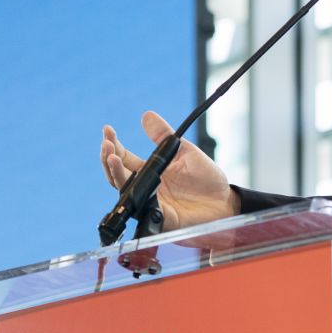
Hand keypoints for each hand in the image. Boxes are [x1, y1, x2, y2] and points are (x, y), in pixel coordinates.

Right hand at [101, 112, 240, 231]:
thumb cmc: (207, 179)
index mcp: (151, 170)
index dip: (113, 144)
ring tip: (112, 158)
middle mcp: (146, 187)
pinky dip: (135, 196)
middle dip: (108, 158)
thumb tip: (146, 115)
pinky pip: (143, 208)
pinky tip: (131, 180)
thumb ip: (164, 136)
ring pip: (124, 191)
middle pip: (117, 174)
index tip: (107, 129)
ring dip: (115, 174)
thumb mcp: (185, 151)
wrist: (225, 202)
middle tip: (106, 143)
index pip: (124, 157)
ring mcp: (151, 202)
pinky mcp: (161, 217)